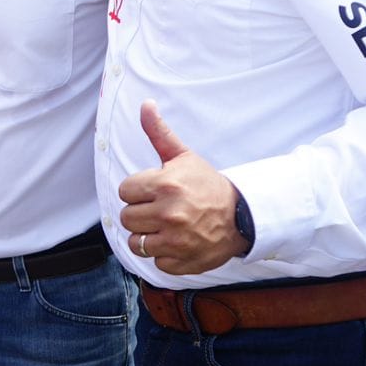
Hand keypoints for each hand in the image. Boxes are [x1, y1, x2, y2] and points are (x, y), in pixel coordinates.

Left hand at [119, 100, 247, 275]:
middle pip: (126, 218)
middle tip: (159, 210)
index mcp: (165, 184)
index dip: (137, 192)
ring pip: (136, 243)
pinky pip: (154, 262)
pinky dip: (164, 255)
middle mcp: (168, 213)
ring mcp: (174, 240)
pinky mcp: (181, 261)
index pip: (124, 191)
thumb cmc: (207, 184)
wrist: (241, 216)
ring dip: (147, 236)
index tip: (153, 192)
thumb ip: (159, 133)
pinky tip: (177, 242)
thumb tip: (145, 104)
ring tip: (165, 227)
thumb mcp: (183, 156)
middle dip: (140, 214)